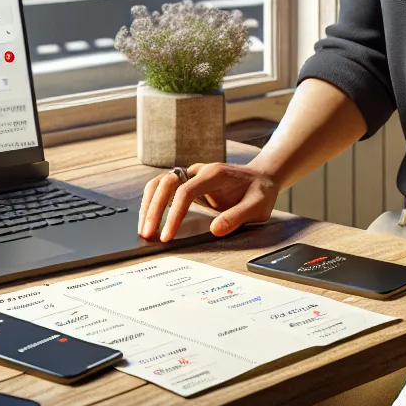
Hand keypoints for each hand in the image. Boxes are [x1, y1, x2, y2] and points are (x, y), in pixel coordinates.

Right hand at [137, 162, 279, 241]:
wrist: (262, 178)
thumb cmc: (260, 192)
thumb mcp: (257, 207)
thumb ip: (237, 217)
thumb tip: (214, 230)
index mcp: (214, 174)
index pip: (185, 191)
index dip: (174, 214)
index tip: (167, 235)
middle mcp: (198, 171)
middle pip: (165, 184)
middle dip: (153, 209)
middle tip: (146, 233)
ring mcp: (191, 176)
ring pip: (159, 184)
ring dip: (148, 205)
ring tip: (143, 228)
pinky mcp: (187, 184)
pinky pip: (163, 189)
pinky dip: (152, 203)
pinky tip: (149, 219)